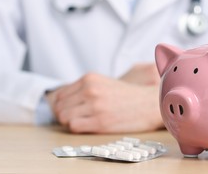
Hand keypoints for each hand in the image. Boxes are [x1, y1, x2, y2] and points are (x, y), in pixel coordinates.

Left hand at [46, 64, 162, 133]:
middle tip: (75, 117)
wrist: (148, 103)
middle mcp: (90, 89)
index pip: (59, 94)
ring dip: (70, 121)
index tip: (67, 110)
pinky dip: (77, 128)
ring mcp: (95, 105)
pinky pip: (74, 126)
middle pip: (59, 106)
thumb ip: (83, 89)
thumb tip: (58, 101)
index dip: (60, 105)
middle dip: (63, 114)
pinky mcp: (100, 121)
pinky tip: (89, 126)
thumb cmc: (126, 96)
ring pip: (64, 116)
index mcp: (89, 78)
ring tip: (83, 121)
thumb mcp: (103, 83)